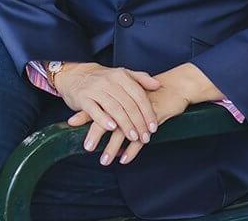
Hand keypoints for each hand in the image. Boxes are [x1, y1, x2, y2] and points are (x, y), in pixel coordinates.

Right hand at [54, 63, 161, 148]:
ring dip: (125, 124)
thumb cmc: (103, 79)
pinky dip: (103, 119)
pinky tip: (111, 128)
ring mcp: (95, 89)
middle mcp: (109, 81)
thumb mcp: (122, 74)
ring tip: (133, 137)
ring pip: (114, 108)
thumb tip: (158, 84)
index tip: (153, 127)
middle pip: (128, 104)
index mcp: (121, 76)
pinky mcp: (83, 98)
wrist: (75, 74)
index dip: (147, 112)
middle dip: (138, 122)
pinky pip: (94, 110)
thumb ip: (140, 79)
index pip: (139, 95)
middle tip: (145, 137)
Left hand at [70, 83, 190, 165]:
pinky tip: (124, 159)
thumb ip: (112, 105)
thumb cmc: (151, 93)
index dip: (87, 114)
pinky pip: (141, 137)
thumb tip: (93, 119)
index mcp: (121, 94)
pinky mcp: (153, 118)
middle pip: (109, 118)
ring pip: (124, 131)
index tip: (71, 123)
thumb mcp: (131, 95)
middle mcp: (129, 101)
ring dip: (113, 147)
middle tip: (87, 147)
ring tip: (104, 160)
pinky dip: (132, 150)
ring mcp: (141, 110)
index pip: (100, 103)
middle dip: (97, 134)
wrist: (176, 86)